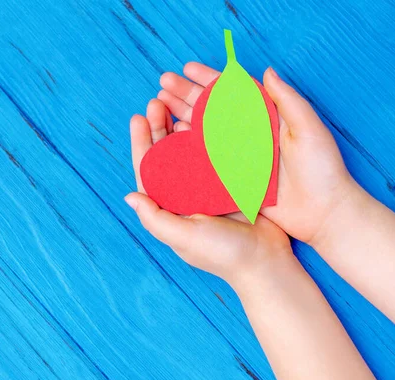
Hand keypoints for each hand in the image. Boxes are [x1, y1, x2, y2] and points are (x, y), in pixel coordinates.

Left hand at [126, 99, 291, 285]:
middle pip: (166, 155)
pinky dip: (208, 134)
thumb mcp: (184, 238)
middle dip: (159, 128)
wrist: (265, 262)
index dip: (141, 143)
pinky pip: (214, 152)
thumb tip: (129, 196)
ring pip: (189, 149)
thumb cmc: (222, 253)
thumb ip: (156, 219)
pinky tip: (204, 118)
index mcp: (170, 207)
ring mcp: (207, 187)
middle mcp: (185, 194)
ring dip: (181, 125)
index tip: (138, 117)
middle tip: (157, 102)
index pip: (148, 170)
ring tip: (176, 102)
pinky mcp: (229, 181)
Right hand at [157, 63, 360, 244]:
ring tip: (159, 105)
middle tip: (163, 84)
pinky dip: (188, 148)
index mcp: (266, 118)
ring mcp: (239, 157)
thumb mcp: (309, 129)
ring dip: (182, 117)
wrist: (323, 212)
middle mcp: (249, 135)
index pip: (233, 93)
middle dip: (187, 95)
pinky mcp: (234, 179)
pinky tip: (172, 136)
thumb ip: (288, 100)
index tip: (188, 69)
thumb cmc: (323, 169)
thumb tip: (267, 70)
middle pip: (212, 110)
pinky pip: (206, 161)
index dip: (209, 79)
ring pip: (204, 132)